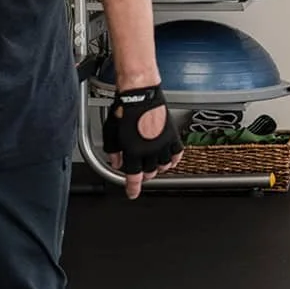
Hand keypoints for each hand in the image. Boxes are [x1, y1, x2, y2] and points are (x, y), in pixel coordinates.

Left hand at [104, 84, 183, 198]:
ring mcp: (163, 143)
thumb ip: (113, 152)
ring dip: (159, 168)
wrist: (140, 95)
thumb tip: (116, 162)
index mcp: (133, 152)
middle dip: (145, 175)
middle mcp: (150, 150)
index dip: (133, 188)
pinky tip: (171, 159)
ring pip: (165, 164)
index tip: (132, 193)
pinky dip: (175, 158)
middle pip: (150, 171)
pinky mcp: (172, 134)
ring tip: (156, 166)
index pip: (134, 176)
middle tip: (142, 173)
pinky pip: (177, 152)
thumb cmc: (125, 110)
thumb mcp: (111, 134)